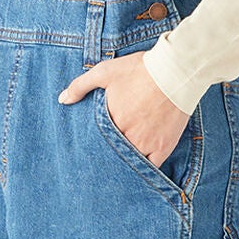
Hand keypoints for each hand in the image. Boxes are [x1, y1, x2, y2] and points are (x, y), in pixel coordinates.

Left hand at [57, 53, 191, 167]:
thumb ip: (80, 85)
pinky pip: (151, 166)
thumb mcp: (105, 72)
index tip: (90, 146)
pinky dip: (144, 168)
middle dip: (107, 155)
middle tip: (101, 160)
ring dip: (124, 161)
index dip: (93, 144)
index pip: (96, 141)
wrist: (175, 72)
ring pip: (129, 162)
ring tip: (119, 163)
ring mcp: (146, 143)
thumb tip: (62, 100)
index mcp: (111, 120)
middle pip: (112, 153)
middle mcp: (128, 135)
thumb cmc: (139, 70)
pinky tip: (139, 167)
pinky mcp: (164, 147)